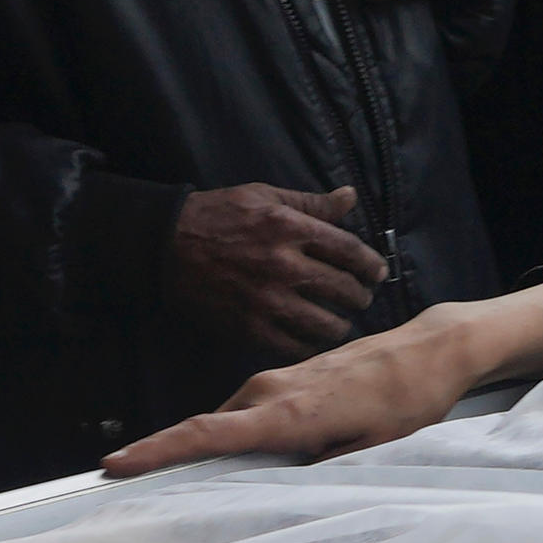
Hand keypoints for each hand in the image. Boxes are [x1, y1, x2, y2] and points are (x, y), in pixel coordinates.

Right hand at [109, 282, 542, 473]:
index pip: (210, 433)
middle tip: (130, 489)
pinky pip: (245, 411)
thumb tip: (282, 498)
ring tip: (178, 480)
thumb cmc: (408, 399)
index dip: (159, 450)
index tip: (117, 465)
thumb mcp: (373, 448)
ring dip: (205, 448)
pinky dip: (232, 434)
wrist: (429, 349)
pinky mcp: (287, 378)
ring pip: (227, 420)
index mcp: (291, 412)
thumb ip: (323, 472)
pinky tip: (238, 458)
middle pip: (206, 428)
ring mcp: (278, 379)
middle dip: (167, 456)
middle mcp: (273, 390)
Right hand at [164, 181, 382, 357]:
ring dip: (340, 326)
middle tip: (362, 298)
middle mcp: (283, 265)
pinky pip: (293, 346)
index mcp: (290, 228)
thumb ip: (311, 203)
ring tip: (341, 323)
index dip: (371, 264)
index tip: (378, 273)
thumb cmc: (217, 215)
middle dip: (361, 296)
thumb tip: (350, 198)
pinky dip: (309, 346)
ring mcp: (267, 300)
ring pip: (324, 324)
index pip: (349, 250)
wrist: (165, 245)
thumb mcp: (264, 196)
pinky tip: (312, 339)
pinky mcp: (248, 327)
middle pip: (343, 289)